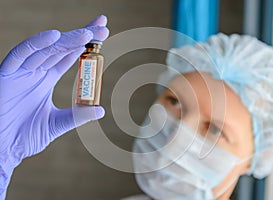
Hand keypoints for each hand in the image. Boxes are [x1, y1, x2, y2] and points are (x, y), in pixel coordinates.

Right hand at [0, 15, 108, 197]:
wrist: (2, 149)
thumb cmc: (25, 137)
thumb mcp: (57, 123)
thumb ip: (77, 116)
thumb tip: (101, 110)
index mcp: (47, 79)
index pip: (69, 56)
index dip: (85, 44)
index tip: (103, 34)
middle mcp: (36, 71)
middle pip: (61, 47)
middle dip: (82, 35)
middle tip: (102, 28)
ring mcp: (22, 71)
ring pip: (47, 48)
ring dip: (67, 39)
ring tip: (87, 33)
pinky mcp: (7, 74)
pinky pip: (21, 54)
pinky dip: (37, 44)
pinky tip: (54, 36)